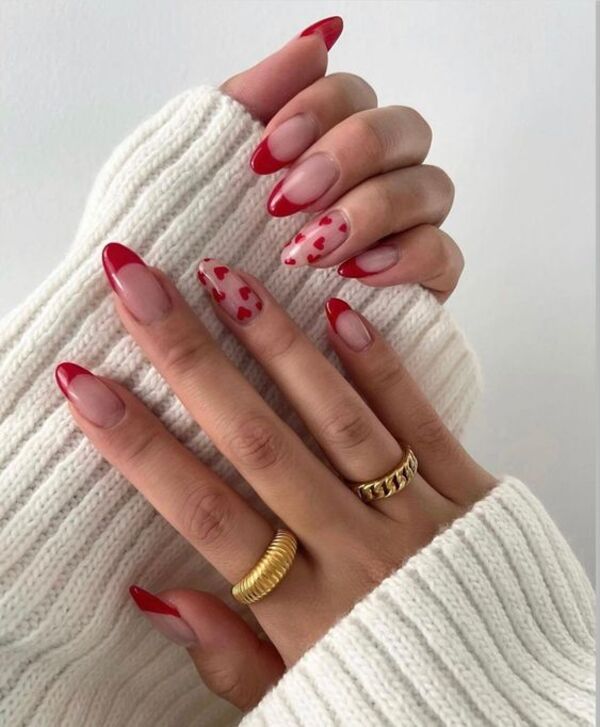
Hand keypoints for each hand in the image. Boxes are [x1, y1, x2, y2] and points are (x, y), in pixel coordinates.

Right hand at [55, 242, 494, 710]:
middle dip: (191, 361)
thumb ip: (227, 654)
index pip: (203, 512)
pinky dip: (381, 366)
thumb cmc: (392, 696)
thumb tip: (152, 593)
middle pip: (258, 444)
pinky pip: (421, 420)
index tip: (87, 385)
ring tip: (226, 281)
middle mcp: (356, 553)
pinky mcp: (470, 493)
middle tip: (141, 289)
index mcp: (304, 611)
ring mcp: (417, 518)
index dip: (140, 446)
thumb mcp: (297, 700)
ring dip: (276, 346)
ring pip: (336, 419)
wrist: (512, 712)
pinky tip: (339, 312)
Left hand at [220, 16, 462, 301]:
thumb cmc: (210, 250)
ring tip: (317, 247)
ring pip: (432, 186)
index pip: (351, 93)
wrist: (215, 334)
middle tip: (289, 200)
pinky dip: (406, 258)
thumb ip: (256, 99)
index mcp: (327, 144)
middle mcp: (375, 177)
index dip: (315, 111)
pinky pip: (445, 255)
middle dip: (349, 156)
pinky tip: (356, 274)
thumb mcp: (211, 172)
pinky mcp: (421, 281)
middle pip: (403, 129)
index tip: (262, 158)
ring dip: (373, 209)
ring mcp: (405, 227)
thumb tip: (318, 38)